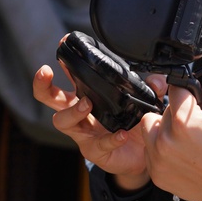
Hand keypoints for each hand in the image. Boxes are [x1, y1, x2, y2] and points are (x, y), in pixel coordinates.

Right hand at [32, 62, 162, 190]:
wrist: (142, 157)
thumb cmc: (134, 125)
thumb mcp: (143, 103)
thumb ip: (151, 89)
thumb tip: (158, 79)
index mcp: (87, 97)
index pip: (70, 77)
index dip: (64, 61)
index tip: (63, 44)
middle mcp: (80, 114)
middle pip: (50, 98)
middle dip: (43, 85)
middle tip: (46, 72)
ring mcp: (84, 133)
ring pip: (63, 121)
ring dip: (73, 111)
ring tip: (87, 104)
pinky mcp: (95, 152)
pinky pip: (98, 145)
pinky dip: (109, 139)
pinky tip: (121, 134)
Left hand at [141, 66, 201, 200]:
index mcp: (185, 124)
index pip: (175, 90)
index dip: (190, 93)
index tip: (199, 102)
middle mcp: (166, 142)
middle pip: (162, 109)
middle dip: (180, 112)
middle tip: (199, 124)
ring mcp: (159, 161)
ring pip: (151, 128)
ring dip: (167, 128)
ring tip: (189, 138)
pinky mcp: (157, 175)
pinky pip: (150, 150)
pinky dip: (164, 149)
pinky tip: (184, 154)